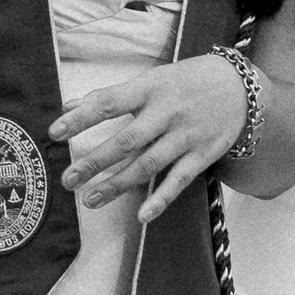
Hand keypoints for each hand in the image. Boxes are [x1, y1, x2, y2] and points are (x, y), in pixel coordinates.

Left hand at [53, 54, 248, 222]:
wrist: (241, 87)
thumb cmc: (186, 82)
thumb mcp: (151, 79)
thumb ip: (112, 96)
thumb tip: (70, 104)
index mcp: (149, 88)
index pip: (108, 103)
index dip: (80, 118)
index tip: (54, 132)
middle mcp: (166, 112)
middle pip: (126, 141)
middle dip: (95, 162)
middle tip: (68, 179)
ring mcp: (185, 136)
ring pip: (148, 165)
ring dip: (118, 185)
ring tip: (90, 200)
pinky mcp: (202, 155)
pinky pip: (179, 180)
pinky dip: (161, 199)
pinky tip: (141, 215)